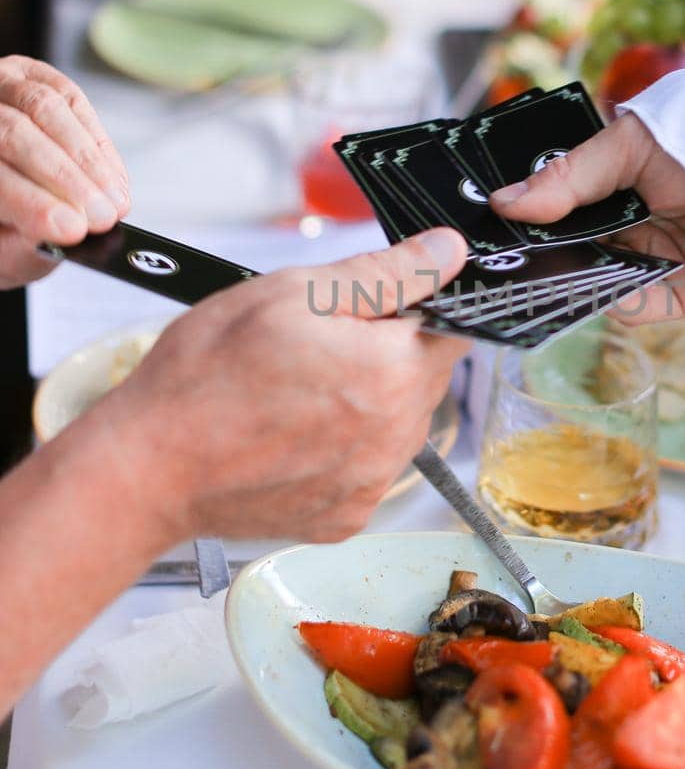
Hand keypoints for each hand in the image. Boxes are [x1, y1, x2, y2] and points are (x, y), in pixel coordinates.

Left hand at [0, 57, 129, 289]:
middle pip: (12, 134)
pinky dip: (98, 142)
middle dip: (66, 179)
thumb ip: (27, 242)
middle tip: (101, 218)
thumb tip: (67, 230)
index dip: (30, 201)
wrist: (1, 198)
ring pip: (45, 108)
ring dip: (89, 161)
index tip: (70, 230)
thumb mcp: (5, 252)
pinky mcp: (31, 75)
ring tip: (115, 202)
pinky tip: (113, 179)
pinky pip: (71, 97)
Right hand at [104, 229, 469, 544]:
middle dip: (388, 354)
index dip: (416, 306)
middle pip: (425, 377)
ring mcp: (373, 484)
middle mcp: (398, 436)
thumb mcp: (292, 293)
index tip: (374, 305)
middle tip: (315, 347)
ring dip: (368, 402)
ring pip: (399, 424)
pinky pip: (367, 469)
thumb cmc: (208, 373)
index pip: (452, 326)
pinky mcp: (347, 517)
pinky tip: (294, 435)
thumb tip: (449, 251)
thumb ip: (383, 272)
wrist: (149, 467)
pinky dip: (343, 448)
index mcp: (394, 372)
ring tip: (298, 392)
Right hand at [491, 112, 684, 321]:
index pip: (556, 207)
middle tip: (502, 259)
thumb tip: (505, 203)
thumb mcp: (634, 140)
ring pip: (599, 281)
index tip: (487, 227)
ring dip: (575, 280)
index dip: (523, 218)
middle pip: (571, 249)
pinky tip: (601, 284)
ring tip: (543, 272)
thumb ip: (572, 175)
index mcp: (615, 181)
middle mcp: (633, 221)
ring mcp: (659, 257)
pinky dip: (619, 300)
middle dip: (541, 255)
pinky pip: (641, 306)